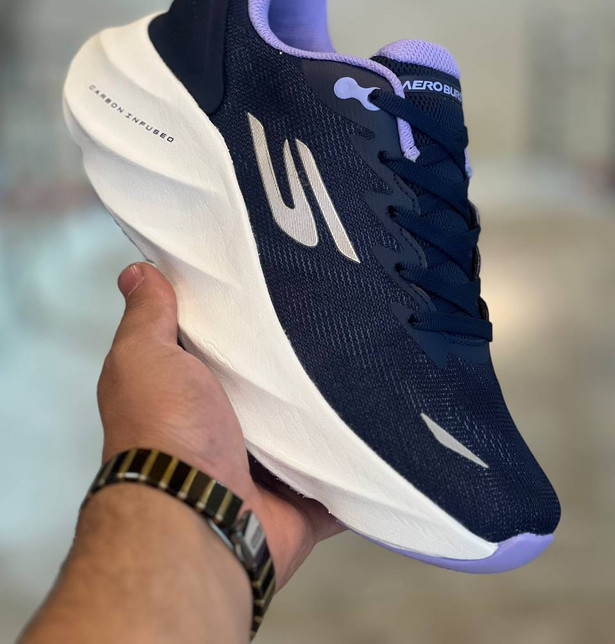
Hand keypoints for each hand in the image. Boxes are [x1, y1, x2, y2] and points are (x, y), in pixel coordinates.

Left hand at [99, 262, 342, 587]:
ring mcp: (269, 466)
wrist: (200, 515)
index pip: (221, 344)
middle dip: (300, 359)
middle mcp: (228, 429)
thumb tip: (137, 273)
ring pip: (311, 426)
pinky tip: (391, 422)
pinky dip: (363, 458)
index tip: (276, 278)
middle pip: (273, 385)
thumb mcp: (144, 356)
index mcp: (191, 393)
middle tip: (339, 315)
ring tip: (373, 358)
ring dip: (333, 407)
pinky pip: (344, 473)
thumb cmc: (165, 432)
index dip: (242, 315)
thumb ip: (148, 316)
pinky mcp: (306, 496)